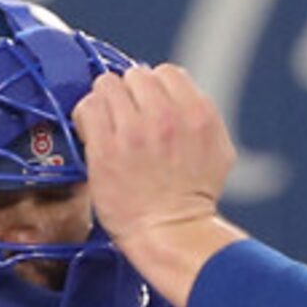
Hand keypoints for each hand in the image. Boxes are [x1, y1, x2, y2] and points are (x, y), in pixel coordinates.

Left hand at [72, 65, 248, 306]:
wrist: (170, 233)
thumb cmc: (193, 198)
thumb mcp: (218, 149)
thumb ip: (201, 115)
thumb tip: (181, 96)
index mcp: (196, 113)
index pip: (167, 73)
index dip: (155, 89)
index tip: (147, 107)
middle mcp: (165, 116)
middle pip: (135, 75)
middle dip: (130, 94)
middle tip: (126, 119)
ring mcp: (133, 131)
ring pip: (107, 85)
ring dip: (106, 102)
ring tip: (109, 125)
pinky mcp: (105, 149)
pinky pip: (87, 108)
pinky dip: (87, 116)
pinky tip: (94, 134)